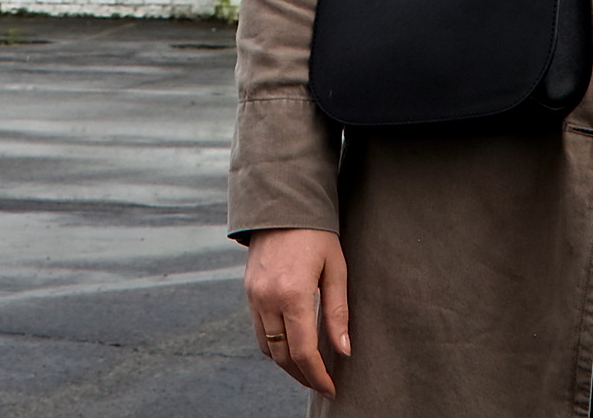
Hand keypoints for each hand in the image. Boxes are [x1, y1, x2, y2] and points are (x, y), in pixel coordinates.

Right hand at [241, 226, 349, 395]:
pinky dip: (273, 345)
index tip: (331, 388)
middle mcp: (268, 299)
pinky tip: (291, 345)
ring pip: (267, 346)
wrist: (283, 204)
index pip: (303, 351)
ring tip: (308, 370)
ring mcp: (254, 296)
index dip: (318, 375)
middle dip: (302, 375)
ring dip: (286, 364)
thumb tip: (343, 350)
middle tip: (321, 383)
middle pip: (282, 355)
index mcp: (293, 294)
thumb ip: (338, 312)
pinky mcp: (248, 291)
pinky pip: (259, 329)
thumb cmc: (316, 234)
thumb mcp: (335, 269)